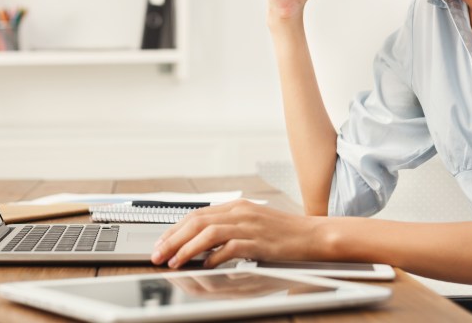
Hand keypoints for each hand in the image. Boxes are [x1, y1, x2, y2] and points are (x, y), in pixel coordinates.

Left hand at [150, 200, 326, 268]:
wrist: (313, 235)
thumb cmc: (284, 233)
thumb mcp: (253, 223)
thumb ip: (230, 228)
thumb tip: (202, 243)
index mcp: (237, 206)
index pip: (198, 214)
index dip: (175, 228)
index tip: (161, 242)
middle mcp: (240, 212)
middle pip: (197, 221)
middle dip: (173, 238)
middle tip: (158, 254)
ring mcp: (249, 225)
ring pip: (208, 232)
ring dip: (187, 248)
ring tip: (174, 261)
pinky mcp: (259, 241)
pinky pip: (229, 247)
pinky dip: (213, 256)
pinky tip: (206, 265)